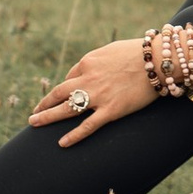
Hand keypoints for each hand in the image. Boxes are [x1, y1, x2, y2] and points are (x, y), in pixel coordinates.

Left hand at [31, 39, 156, 144]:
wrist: (159, 60)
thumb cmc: (138, 52)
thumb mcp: (111, 50)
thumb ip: (96, 61)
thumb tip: (87, 70)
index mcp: (88, 62)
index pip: (69, 77)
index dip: (63, 89)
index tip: (59, 97)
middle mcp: (88, 79)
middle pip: (59, 94)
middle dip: (44, 104)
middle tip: (33, 113)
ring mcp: (98, 96)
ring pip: (67, 109)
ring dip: (47, 117)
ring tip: (34, 123)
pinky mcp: (111, 110)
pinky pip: (88, 126)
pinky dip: (73, 136)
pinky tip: (62, 143)